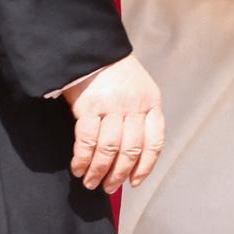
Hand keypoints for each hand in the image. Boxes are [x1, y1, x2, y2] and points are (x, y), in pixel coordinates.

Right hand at [62, 54, 164, 191]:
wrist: (91, 46)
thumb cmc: (114, 71)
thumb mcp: (139, 88)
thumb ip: (139, 115)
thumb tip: (131, 156)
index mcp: (151, 101)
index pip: (155, 142)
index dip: (145, 166)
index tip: (134, 181)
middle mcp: (134, 105)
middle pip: (131, 150)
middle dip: (119, 175)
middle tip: (108, 187)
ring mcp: (111, 105)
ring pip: (109, 150)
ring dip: (98, 171)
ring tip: (91, 182)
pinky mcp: (88, 106)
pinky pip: (86, 141)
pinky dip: (82, 159)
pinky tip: (78, 168)